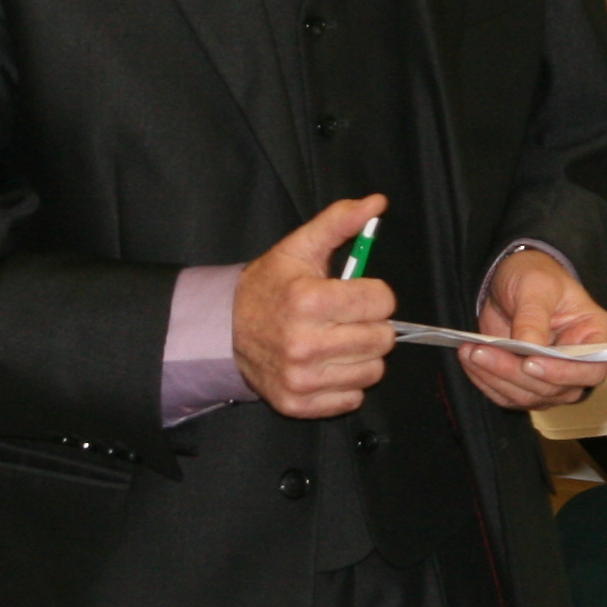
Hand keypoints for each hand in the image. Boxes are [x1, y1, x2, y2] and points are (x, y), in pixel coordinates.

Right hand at [234, 195, 393, 419]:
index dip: (374, 294)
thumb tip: (377, 202)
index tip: (355, 294)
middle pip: (382, 338)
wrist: (225, 329)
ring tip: (336, 341)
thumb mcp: (300, 248)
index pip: (382, 301)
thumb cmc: (269, 287)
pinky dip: (345, 383)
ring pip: (372, 371)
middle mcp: (304, 343)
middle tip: (345, 319)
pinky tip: (326, 365)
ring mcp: (300, 378)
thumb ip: (339, 222)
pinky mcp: (297, 403)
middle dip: (370, 325)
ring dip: (361, 355)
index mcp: (308, 300)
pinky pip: (351, 398)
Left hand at [465, 245, 606, 410]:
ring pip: (528, 396)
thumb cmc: (537, 277)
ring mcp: (552, 378)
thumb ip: (533, 318)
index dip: (563, 373)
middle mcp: (579, 365)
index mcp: (597, 337)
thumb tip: (528, 348)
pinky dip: (486, 381)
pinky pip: (507, 395)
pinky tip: (470, 360)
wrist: (513, 282)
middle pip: (554, 388)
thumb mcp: (536, 286)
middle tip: (483, 352)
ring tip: (471, 352)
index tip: (530, 363)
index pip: (591, 369)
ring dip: (496, 378)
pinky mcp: (526, 384)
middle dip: (515, 373)